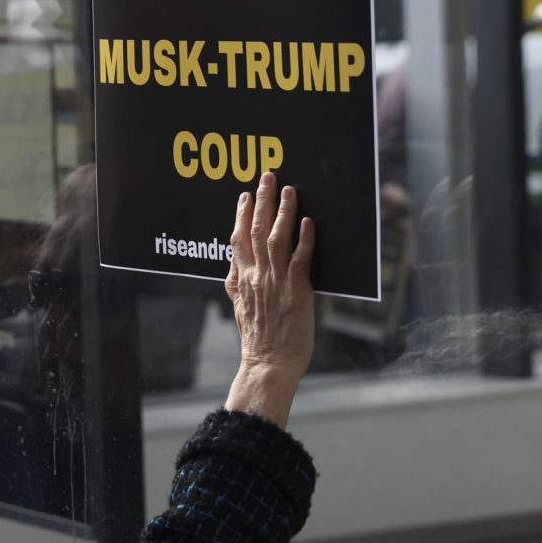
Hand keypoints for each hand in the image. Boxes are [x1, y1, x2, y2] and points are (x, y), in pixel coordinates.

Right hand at [224, 172, 314, 426]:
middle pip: (256, 231)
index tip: (244, 196)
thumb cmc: (259, 341)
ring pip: (277, 237)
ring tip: (289, 190)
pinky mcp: (297, 291)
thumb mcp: (239, 309)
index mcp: (241, 280)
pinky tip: (308, 221)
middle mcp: (256, 276)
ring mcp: (276, 282)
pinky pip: (301, 258)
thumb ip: (236, 283)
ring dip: (283, 211)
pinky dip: (304, 238)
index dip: (240, 215)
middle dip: (262, 201)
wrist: (269, 364)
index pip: (237, 240)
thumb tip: (232, 265)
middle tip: (267, 178)